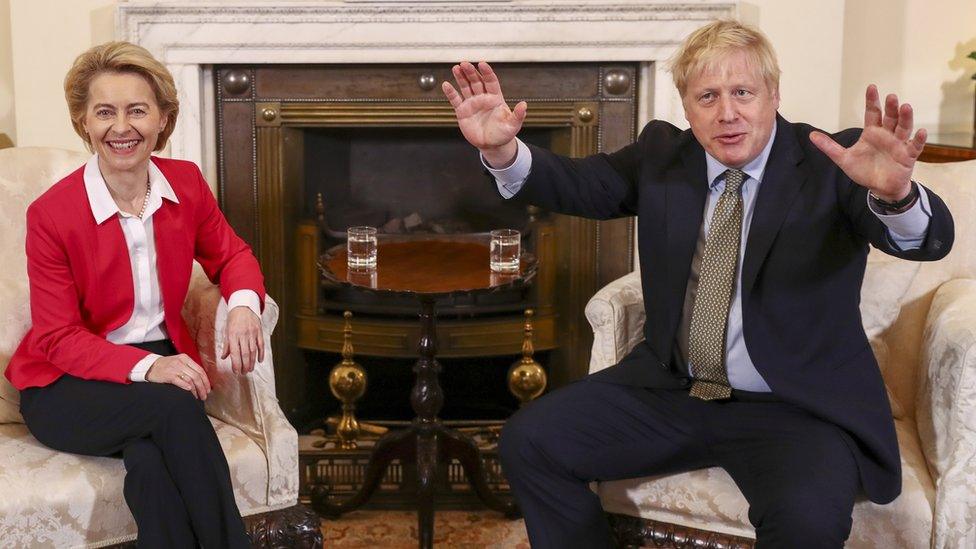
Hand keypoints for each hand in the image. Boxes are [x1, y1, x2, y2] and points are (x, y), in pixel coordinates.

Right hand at [146, 354, 210, 399]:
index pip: (200, 370)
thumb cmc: (166, 367)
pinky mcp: (168, 375)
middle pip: (197, 376)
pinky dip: (186, 387)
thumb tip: (202, 380)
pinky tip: (190, 392)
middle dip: (202, 387)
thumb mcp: (179, 363)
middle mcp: (181, 362)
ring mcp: (174, 368)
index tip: (208, 389)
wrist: (149, 367)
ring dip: (196, 390)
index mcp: (185, 358)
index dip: (206, 381)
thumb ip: (189, 369)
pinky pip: (180, 381)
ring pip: (190, 380)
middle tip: (204, 396)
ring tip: (198, 396)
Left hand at [222, 306, 263, 374]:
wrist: (244, 305)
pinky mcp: (259, 331)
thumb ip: (226, 344)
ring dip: (252, 362)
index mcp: (233, 335)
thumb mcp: (226, 330)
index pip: (234, 353)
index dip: (236, 364)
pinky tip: (259, 361)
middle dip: (245, 365)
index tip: (236, 372)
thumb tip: (224, 357)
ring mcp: (252, 333)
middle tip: (244, 373)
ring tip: (250, 369)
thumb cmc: (233, 319)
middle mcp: (243, 335)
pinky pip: (261, 345)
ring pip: (253, 351)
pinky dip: (261, 353)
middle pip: (245, 354)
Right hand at [442, 61, 527, 167]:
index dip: (487, 72)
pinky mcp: (463, 111)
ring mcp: (472, 103)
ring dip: (460, 77)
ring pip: (465, 87)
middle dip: (471, 72)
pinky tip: (446, 85)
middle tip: (465, 64)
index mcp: (495, 98)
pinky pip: (456, 100)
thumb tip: (524, 105)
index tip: (482, 64)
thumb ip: (518, 115)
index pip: (490, 81)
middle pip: (476, 81)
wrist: (492, 145)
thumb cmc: (504, 134)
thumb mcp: (513, 125)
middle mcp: (483, 98)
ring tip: (456, 68)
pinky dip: (450, 92)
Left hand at [810, 85, 925, 201]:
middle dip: (891, 107)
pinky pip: (915, 146)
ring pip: (904, 128)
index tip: (871, 87)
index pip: (873, 112)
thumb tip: (811, 135)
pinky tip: (921, 132)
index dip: (872, 100)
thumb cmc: (864, 170)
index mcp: (872, 132)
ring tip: (905, 107)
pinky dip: (919, 139)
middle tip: (890, 97)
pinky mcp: (908, 156)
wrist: (880, 187)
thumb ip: (829, 147)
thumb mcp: (844, 159)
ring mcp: (899, 144)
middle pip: (890, 117)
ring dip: (905, 118)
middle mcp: (887, 134)